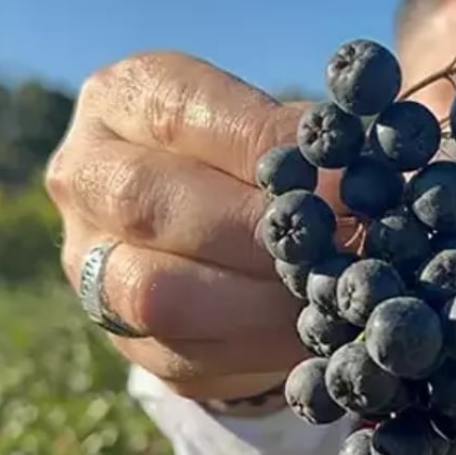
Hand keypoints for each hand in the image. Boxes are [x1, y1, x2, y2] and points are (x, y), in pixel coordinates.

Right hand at [46, 51, 336, 401]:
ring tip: (332, 297)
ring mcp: (89, 264)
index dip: (262, 146)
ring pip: (157, 292)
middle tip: (338, 245)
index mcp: (122, 98)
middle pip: (149, 203)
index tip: (339, 175)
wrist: (214, 230)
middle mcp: (84, 176)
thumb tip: (371, 166)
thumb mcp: (271, 127)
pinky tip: (318, 339)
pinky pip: (183, 355)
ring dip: (257, 302)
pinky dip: (258, 351)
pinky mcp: (123, 338)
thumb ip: (305, 143)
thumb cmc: (255, 157)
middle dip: (255, 231)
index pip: (180, 115)